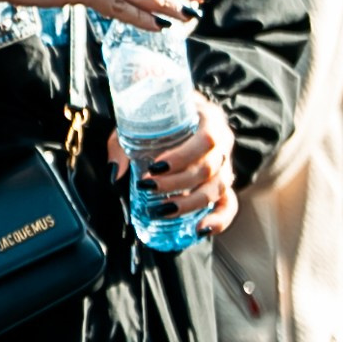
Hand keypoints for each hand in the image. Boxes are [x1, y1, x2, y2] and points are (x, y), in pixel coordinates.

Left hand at [109, 94, 238, 234]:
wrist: (174, 111)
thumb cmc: (157, 115)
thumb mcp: (139, 120)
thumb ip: (123, 143)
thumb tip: (113, 173)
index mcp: (209, 118)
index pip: (205, 140)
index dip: (182, 157)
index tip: (154, 167)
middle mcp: (223, 142)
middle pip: (209, 168)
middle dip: (177, 183)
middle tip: (148, 187)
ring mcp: (225, 163)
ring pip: (217, 188)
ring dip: (189, 203)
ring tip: (162, 210)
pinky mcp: (223, 183)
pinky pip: (228, 204)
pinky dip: (219, 220)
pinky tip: (201, 230)